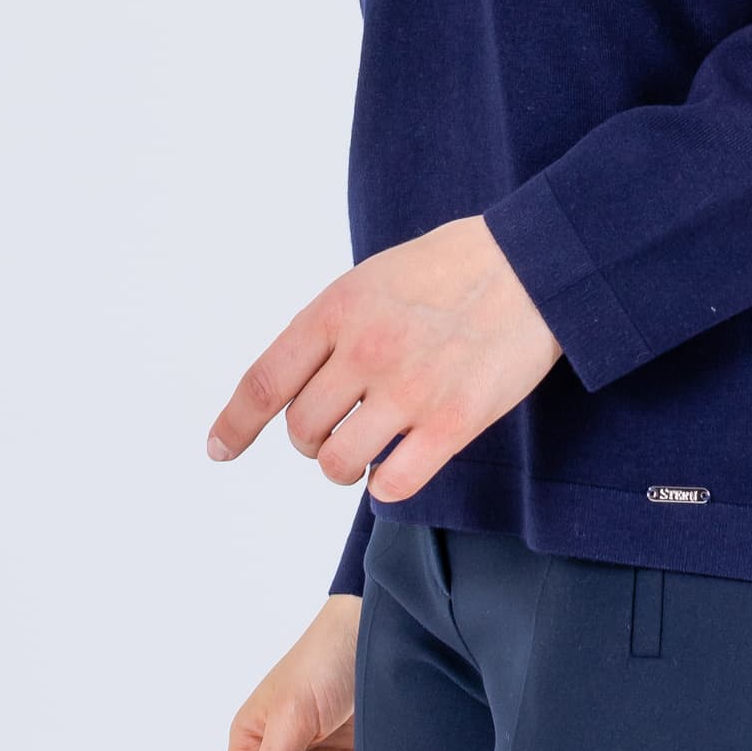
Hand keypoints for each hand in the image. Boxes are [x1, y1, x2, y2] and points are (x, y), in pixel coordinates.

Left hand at [206, 213, 563, 502]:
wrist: (533, 265)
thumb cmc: (453, 268)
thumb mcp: (374, 278)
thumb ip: (334, 326)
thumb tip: (300, 380)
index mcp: (338, 309)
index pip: (265, 382)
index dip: (235, 424)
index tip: (219, 449)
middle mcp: (364, 350)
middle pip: (301, 431)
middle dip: (312, 440)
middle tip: (339, 428)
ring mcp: (408, 389)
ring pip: (338, 465)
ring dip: (346, 465)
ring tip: (371, 446)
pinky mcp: (452, 423)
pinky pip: (392, 485)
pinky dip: (387, 484)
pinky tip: (402, 462)